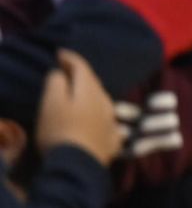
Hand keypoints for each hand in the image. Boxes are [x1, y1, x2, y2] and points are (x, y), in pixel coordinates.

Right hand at [36, 50, 123, 165]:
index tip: (61, 53)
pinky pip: (106, 121)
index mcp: (90, 89)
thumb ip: (56, 83)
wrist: (78, 165)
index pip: (81, 66)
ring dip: (90, 95)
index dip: (70, 58)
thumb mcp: (51, 103)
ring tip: (79, 94)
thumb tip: (61, 73)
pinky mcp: (113, 140)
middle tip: (68, 71)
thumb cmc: (61, 130)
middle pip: (93, 83)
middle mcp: (106, 101)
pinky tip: (95, 119)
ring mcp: (112, 121)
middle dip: (81, 75)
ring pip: (102, 101)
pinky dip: (98, 116)